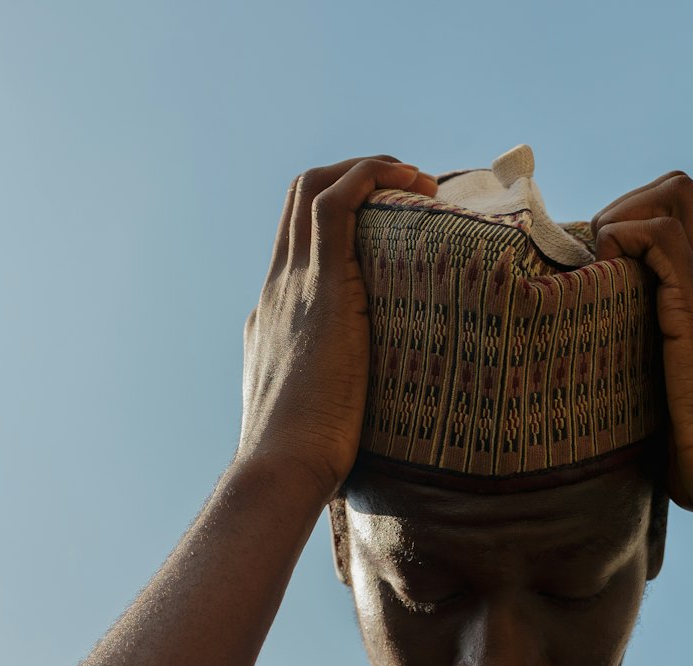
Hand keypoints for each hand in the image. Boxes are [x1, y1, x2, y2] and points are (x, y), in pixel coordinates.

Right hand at [236, 157, 437, 497]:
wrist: (280, 469)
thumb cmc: (304, 465)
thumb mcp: (317, 421)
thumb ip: (341, 407)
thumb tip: (375, 427)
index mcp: (273, 319)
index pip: (297, 246)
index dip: (341, 219)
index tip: (388, 225)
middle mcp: (277, 291)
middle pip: (300, 201)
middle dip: (354, 178)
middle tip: (409, 190)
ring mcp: (293, 286)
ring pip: (315, 189)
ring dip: (368, 170)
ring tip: (419, 182)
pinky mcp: (321, 289)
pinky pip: (337, 205)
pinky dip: (372, 179)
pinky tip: (413, 185)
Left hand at [592, 172, 692, 516]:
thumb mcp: (663, 399)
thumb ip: (640, 373)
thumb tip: (589, 388)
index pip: (678, 219)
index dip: (629, 224)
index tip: (593, 272)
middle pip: (677, 191)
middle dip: (621, 209)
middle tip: (590, 267)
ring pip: (671, 198)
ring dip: (618, 220)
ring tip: (594, 277)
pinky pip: (663, 238)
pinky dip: (624, 242)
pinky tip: (603, 285)